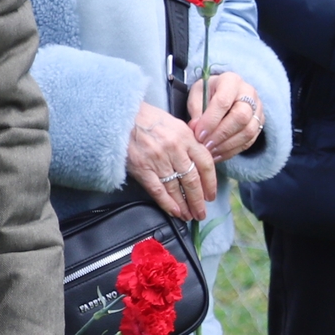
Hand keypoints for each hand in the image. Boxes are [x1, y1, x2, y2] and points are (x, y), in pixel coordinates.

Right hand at [128, 101, 215, 219]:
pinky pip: (158, 190)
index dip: (211, 182)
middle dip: (198, 200)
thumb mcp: (176, 124)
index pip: (205, 163)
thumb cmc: (150, 120)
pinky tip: (174, 212)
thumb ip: (189, 142)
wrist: (123, 118)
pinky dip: (167, 203)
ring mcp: (158, 160)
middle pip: (192, 180)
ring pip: (176, 187)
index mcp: (186, 138)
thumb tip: (200, 160)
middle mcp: (175, 150)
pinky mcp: (143, 169)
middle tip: (202, 213)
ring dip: (184, 205)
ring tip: (189, 215)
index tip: (211, 195)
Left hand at [189, 71, 265, 160]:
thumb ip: (196, 110)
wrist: (223, 92)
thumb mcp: (197, 95)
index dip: (210, 121)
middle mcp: (249, 92)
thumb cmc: (208, 93)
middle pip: (241, 117)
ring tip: (210, 152)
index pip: (224, 102)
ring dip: (227, 145)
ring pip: (248, 131)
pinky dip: (232, 150)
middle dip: (221, 134)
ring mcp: (258, 108)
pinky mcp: (260, 122)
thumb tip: (196, 128)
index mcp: (231, 80)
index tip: (198, 134)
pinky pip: (249, 140)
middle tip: (204, 145)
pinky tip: (217, 154)